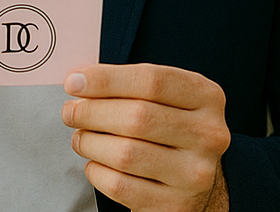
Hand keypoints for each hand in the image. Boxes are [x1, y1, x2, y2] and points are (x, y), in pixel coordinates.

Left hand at [62, 63, 230, 211]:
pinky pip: (121, 186)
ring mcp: (196, 174)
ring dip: (89, 143)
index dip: (105, 79)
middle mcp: (209, 135)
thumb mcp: (163, 96)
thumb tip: (78, 81)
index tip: (73, 82)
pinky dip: (97, 172)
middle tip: (70, 112)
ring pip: (125, 154)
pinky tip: (95, 163)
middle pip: (136, 117)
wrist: (197, 177)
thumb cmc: (168, 126)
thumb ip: (128, 83)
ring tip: (80, 137)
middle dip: (90, 112)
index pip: (151, 81)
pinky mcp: (177, 206)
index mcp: (205, 96)